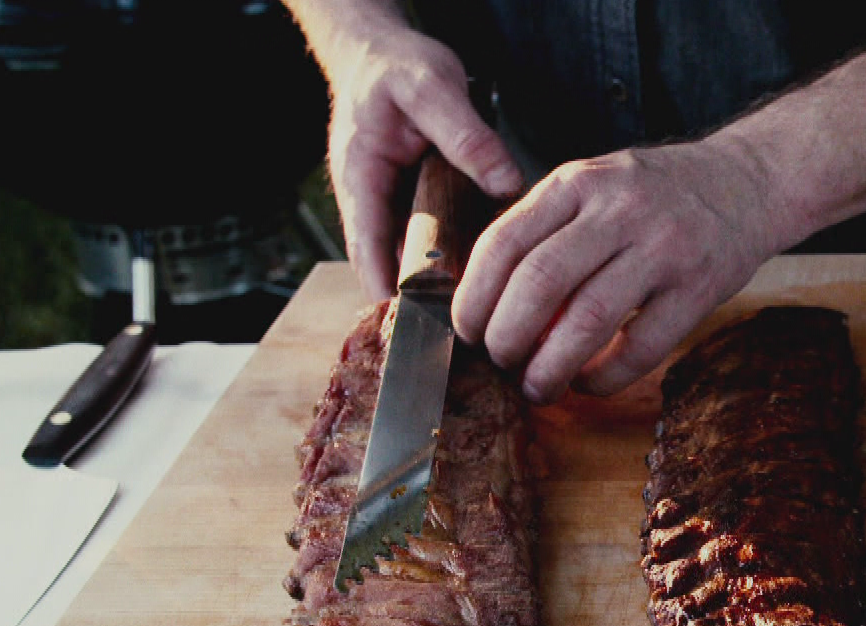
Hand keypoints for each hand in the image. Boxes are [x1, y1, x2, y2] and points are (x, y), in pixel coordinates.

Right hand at [324, 27, 523, 300]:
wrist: (381, 54)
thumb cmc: (396, 67)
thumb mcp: (432, 89)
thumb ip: (467, 136)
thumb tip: (505, 182)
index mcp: (360, 176)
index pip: (368, 246)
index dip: (389, 286)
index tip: (416, 323)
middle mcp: (369, 199)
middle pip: (389, 264)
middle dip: (420, 299)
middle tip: (462, 332)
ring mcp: (388, 205)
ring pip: (410, 257)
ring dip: (439, 285)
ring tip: (479, 316)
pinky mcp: (410, 204)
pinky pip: (429, 241)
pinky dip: (452, 259)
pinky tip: (488, 277)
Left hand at [452, 137, 788, 403]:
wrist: (747, 182)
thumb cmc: (657, 195)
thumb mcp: (595, 185)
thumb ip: (546, 229)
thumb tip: (487, 302)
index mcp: (578, 182)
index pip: (504, 242)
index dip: (475, 296)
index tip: (468, 330)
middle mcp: (619, 210)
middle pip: (539, 283)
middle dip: (506, 337)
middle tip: (500, 362)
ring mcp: (663, 248)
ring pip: (588, 320)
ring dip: (551, 367)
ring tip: (537, 386)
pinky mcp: (699, 288)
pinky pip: (641, 348)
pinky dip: (605, 377)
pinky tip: (590, 382)